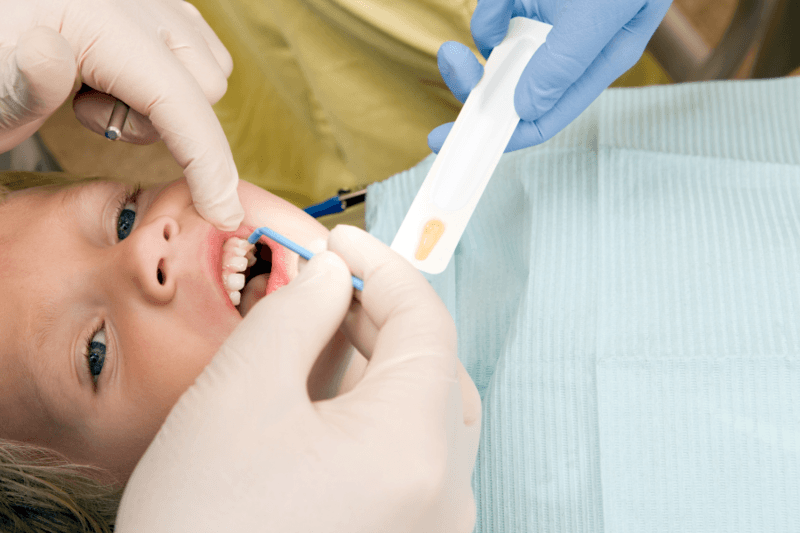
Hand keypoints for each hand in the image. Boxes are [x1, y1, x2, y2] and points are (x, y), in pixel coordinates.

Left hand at [0, 0, 242, 229]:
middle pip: (206, 86)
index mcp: (98, 15)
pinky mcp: (149, 2)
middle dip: (165, 123)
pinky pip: (198, 44)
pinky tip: (118, 77)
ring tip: (96, 92)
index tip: (222, 216)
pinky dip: (175, 77)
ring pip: (209, 65)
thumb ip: (22, 83)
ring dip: (170, 100)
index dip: (208, 166)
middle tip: (87, 115)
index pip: (181, 102)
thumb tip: (51, 54)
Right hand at [116, 225, 481, 532]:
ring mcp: (431, 525)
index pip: (427, 325)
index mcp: (414, 450)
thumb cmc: (201, 524)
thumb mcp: (240, 394)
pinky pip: (409, 457)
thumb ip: (297, 314)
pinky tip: (324, 398)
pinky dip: (375, 412)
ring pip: (423, 413)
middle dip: (382, 316)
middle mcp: (443, 495)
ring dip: (377, 363)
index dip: (383, 269)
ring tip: (317, 336)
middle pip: (434, 369)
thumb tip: (330, 274)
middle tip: (327, 285)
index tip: (341, 242)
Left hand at [429, 0, 671, 152]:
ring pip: (499, 44)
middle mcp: (568, 48)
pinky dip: (494, 3)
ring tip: (502, 1)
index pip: (544, 116)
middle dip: (477, 79)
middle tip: (454, 60)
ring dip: (487, 26)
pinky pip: (499, 10)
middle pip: (511, 86)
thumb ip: (565, 62)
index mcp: (594, 65)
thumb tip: (524, 109)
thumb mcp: (603, 14)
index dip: (501, 134)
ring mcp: (548, 18)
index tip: (456, 139)